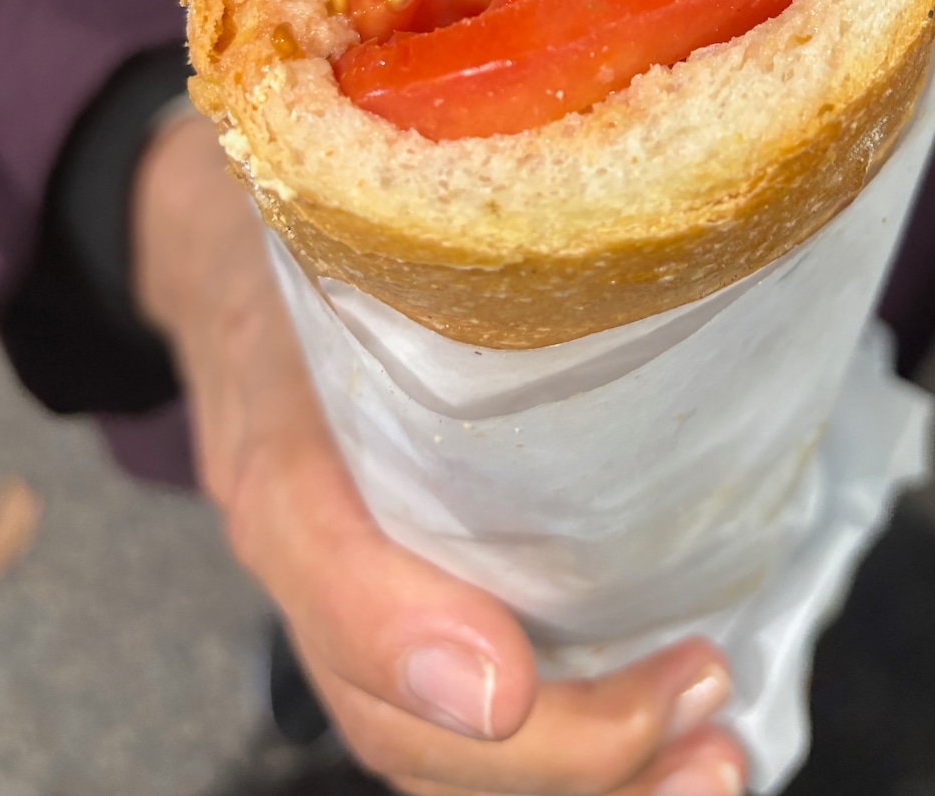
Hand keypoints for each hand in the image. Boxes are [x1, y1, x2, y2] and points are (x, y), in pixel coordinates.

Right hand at [132, 110, 745, 795]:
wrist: (222, 261)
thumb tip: (582, 197)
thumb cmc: (308, 229)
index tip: (507, 685)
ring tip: (712, 754)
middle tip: (698, 700)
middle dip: (554, 748)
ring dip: (582, 777)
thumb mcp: (334, 212)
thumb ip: (411, 233)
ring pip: (433, 745)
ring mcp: (350, 590)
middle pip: (393, 709)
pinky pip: (469, 716)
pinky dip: (571, 752)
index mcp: (278, 441)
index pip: (318, 562)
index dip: (401, 637)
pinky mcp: (406, 598)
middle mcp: (308, 547)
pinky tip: (672, 733)